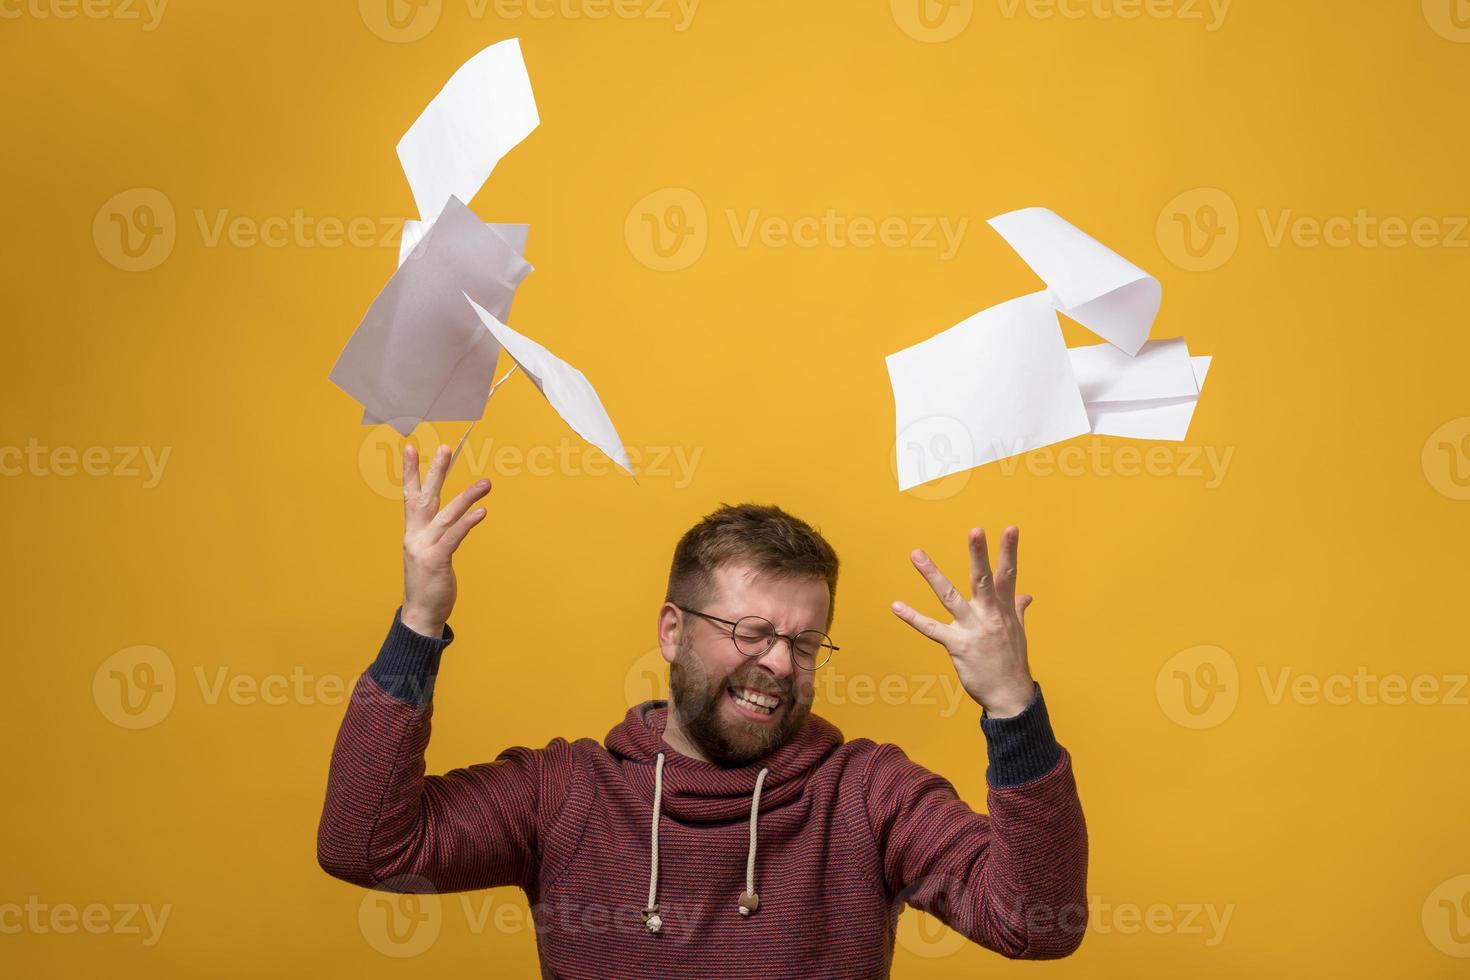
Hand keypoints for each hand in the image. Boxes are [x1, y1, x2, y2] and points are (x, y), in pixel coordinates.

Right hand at [400, 443, 490, 638]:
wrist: (420, 615)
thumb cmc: (427, 584)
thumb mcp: (426, 554)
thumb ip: (435, 535)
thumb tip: (449, 521)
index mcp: (413, 533)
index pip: (410, 496)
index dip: (410, 472)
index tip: (410, 448)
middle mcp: (416, 536)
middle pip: (425, 497)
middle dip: (435, 472)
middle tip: (444, 448)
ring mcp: (424, 548)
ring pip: (447, 515)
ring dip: (467, 496)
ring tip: (486, 482)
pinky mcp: (436, 561)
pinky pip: (454, 536)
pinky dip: (468, 522)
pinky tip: (482, 511)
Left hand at [891, 526, 1035, 717]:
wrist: (1010, 695)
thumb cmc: (1012, 661)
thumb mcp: (1018, 632)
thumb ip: (1017, 609)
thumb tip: (1027, 595)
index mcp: (1004, 609)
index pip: (1008, 575)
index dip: (1009, 551)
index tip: (1010, 528)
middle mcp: (989, 616)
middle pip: (983, 580)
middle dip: (979, 555)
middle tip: (975, 530)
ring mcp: (973, 630)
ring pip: (950, 597)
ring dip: (932, 574)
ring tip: (916, 554)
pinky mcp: (958, 646)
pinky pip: (931, 629)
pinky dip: (913, 617)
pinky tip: (896, 606)